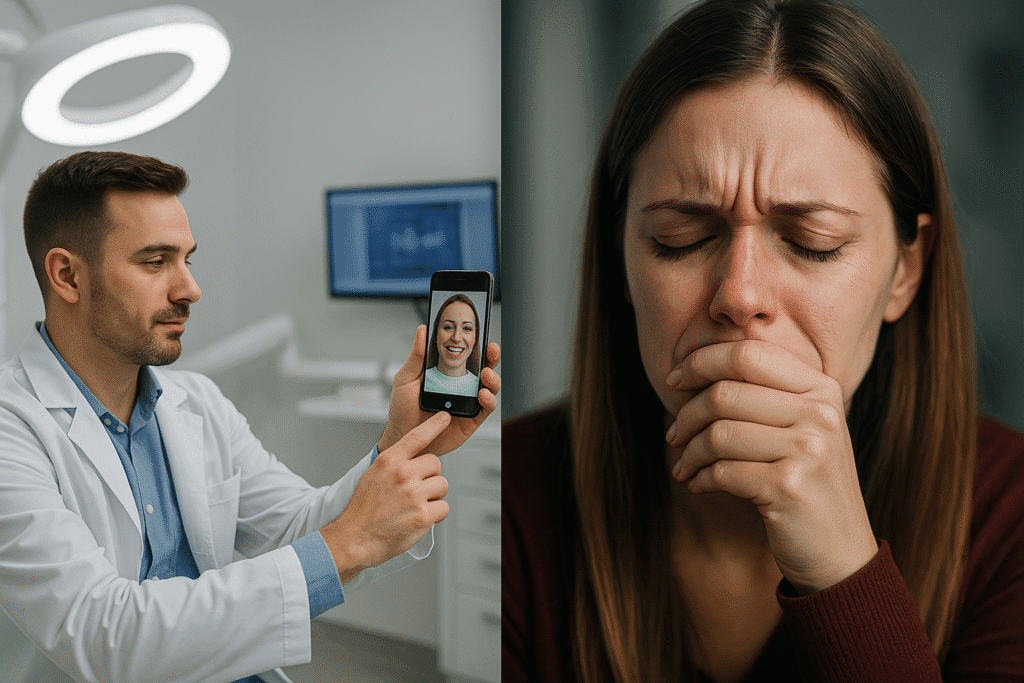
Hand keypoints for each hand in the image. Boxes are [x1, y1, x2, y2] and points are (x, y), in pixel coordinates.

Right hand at [322, 411, 451, 582]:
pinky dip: (435, 515)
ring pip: (442, 486)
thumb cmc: (363, 510)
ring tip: (414, 506)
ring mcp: (414, 494)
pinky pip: (443, 507)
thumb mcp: (373, 475)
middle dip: (430, 477)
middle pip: (436, 464)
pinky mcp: (422, 515)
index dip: (433, 425)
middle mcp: (403, 474)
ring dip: (434, 496)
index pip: (417, 436)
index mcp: (389, 461)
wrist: (354, 538)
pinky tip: (418, 518)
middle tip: (415, 491)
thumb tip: (415, 459)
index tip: (445, 417)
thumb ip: (394, 464)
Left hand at [377, 325, 500, 454]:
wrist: (402, 438)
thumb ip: (417, 356)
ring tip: (486, 374)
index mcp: (447, 374)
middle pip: (484, 369)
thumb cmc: (403, 410)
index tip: (482, 335)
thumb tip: (422, 330)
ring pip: (490, 388)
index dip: (477, 345)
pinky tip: (482, 395)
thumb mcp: (406, 379)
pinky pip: (486, 409)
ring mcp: (468, 403)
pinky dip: (488, 400)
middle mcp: (461, 387)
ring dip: (493, 379)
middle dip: (492, 358)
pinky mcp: (471, 420)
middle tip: (491, 350)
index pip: (467, 356)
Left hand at [665, 340, 876, 593]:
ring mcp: (809, 450)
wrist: (841, 552)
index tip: (673, 380)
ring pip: (718, 434)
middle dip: (686, 415)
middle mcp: (820, 414)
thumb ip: (763, 394)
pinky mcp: (790, 487)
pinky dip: (701, 479)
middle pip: (725, 393)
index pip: (748, 353)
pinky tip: (699, 485)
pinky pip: (722, 471)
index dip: (701, 362)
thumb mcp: (800, 428)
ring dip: (689, 452)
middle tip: (673, 435)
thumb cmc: (806, 482)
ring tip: (684, 466)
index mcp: (821, 389)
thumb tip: (690, 368)